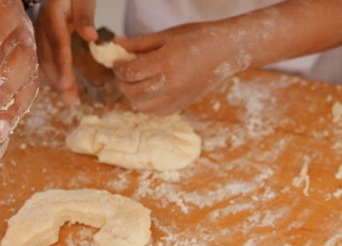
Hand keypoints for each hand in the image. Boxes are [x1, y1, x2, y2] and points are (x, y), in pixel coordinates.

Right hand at [34, 0, 97, 104]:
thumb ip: (85, 15)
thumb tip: (91, 36)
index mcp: (51, 15)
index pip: (57, 43)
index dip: (61, 64)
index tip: (67, 83)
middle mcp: (41, 26)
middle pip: (47, 56)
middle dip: (58, 80)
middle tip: (70, 100)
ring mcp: (38, 33)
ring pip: (44, 61)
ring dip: (55, 81)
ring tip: (69, 99)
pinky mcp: (41, 39)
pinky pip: (44, 59)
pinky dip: (52, 74)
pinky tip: (62, 87)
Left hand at [112, 24, 244, 114]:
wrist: (225, 51)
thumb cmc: (197, 38)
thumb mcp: (166, 36)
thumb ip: (139, 43)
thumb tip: (116, 44)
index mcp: (166, 62)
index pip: (130, 72)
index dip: (118, 68)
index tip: (117, 62)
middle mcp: (171, 84)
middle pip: (133, 92)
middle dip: (123, 83)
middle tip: (124, 73)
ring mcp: (178, 98)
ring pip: (143, 107)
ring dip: (134, 96)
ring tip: (137, 83)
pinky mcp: (183, 105)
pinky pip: (158, 112)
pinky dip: (149, 104)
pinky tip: (152, 91)